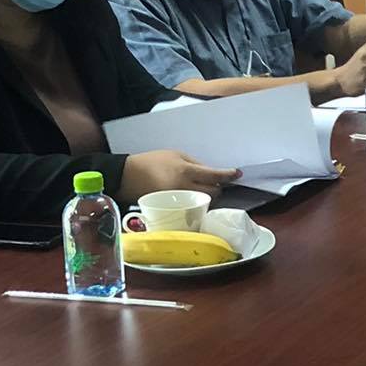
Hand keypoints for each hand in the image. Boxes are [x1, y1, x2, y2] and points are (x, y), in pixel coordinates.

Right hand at [122, 150, 240, 199]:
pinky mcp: (173, 210)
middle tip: (218, 182)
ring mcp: (179, 201)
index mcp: (186, 172)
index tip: (237, 173)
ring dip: (209, 196)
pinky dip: (197, 202)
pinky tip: (194, 197)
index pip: (214, 176)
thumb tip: (212, 173)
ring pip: (205, 202)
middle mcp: (185, 189)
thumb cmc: (152, 162)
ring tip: (204, 189)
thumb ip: (196, 164)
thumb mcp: (176, 155)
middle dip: (219, 188)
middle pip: (214, 193)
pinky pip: (193, 207)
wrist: (128, 176)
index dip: (228, 175)